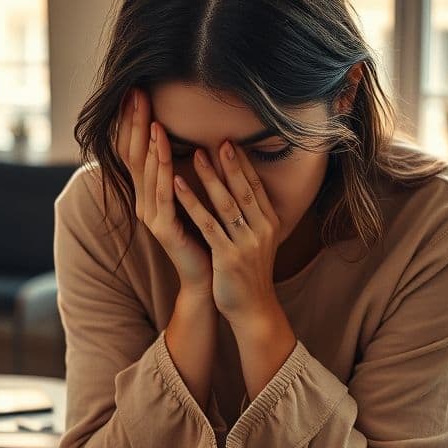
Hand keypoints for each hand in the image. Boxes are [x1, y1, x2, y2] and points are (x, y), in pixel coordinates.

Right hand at [116, 89, 211, 294]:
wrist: (207, 276)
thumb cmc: (204, 235)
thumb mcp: (192, 197)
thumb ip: (184, 171)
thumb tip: (189, 136)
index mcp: (149, 192)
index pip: (136, 148)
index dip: (135, 120)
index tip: (137, 90)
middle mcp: (144, 201)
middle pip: (134, 154)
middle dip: (136, 123)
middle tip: (136, 93)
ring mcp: (151, 216)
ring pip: (147, 173)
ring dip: (151, 145)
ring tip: (155, 120)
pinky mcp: (164, 230)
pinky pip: (164, 198)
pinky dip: (164, 175)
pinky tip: (167, 157)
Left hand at [173, 140, 282, 329]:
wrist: (253, 309)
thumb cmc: (249, 274)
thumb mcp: (259, 242)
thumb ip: (254, 217)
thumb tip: (243, 192)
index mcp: (270, 223)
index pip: (256, 186)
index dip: (243, 164)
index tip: (230, 142)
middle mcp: (261, 230)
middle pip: (243, 189)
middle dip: (229, 163)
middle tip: (215, 138)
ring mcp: (246, 244)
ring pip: (226, 204)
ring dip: (209, 177)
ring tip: (194, 154)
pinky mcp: (228, 257)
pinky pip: (208, 224)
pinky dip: (192, 203)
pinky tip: (178, 185)